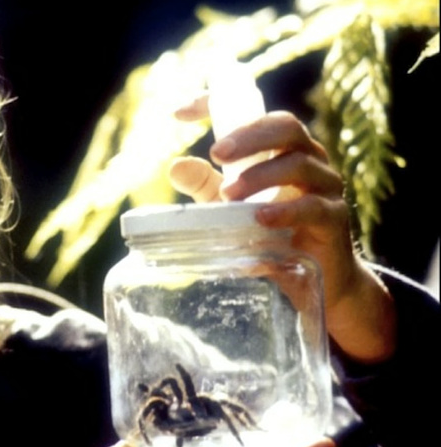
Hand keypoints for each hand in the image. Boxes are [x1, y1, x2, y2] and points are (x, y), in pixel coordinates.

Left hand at [171, 95, 395, 363]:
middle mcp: (309, 159)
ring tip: (229, 194)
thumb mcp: (230, 206)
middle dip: (248, 136)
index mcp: (284, 148)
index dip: (220, 104)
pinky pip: (313, 208)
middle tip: (216, 153)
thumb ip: (205, 185)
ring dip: (260, 176)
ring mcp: (326, 187)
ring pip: (298, 164)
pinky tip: (260, 218)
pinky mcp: (334, 220)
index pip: (260, 114)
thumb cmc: (272, 232)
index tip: (180, 113)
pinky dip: (284, 212)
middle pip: (286, 127)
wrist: (319, 279)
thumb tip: (175, 165)